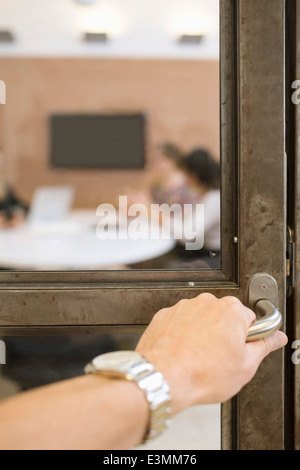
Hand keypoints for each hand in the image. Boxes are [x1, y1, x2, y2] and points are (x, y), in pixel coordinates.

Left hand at [136, 294, 287, 414]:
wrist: (162, 378)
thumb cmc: (200, 373)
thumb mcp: (245, 366)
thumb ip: (264, 346)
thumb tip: (275, 338)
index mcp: (231, 310)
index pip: (250, 319)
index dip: (247, 339)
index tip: (240, 350)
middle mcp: (206, 302)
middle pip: (225, 317)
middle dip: (225, 335)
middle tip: (220, 359)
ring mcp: (184, 307)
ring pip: (201, 320)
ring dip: (203, 334)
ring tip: (199, 359)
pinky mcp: (165, 315)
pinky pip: (181, 323)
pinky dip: (183, 335)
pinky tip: (184, 353)